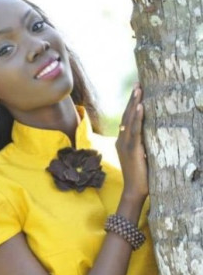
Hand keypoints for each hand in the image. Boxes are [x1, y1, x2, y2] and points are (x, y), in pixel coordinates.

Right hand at [116, 83, 147, 199]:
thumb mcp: (142, 157)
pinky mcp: (132, 148)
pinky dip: (137, 117)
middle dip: (132, 99)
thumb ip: (144, 145)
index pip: (127, 119)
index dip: (131, 105)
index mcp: (123, 141)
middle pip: (126, 115)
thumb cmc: (142, 176)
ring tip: (139, 90)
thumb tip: (153, 135)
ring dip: (134, 103)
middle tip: (138, 84)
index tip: (137, 92)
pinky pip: (134, 130)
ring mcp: (125, 144)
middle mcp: (121, 140)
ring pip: (129, 119)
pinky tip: (140, 107)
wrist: (135, 190)